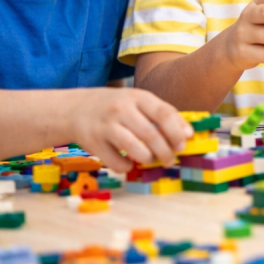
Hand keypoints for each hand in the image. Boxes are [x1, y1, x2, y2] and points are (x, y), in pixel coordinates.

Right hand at [68, 87, 192, 171]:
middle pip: (151, 135)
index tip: (184, 143)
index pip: (164, 113)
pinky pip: (116, 162)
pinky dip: (126, 167)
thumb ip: (162, 114)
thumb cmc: (116, 106)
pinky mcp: (93, 143)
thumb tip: (187, 134)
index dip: (177, 131)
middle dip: (166, 151)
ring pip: (134, 149)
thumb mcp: (138, 101)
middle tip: (171, 159)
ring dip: (148, 159)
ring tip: (151, 160)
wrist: (76, 108)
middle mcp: (121, 109)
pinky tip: (129, 164)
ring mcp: (106, 126)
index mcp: (137, 97)